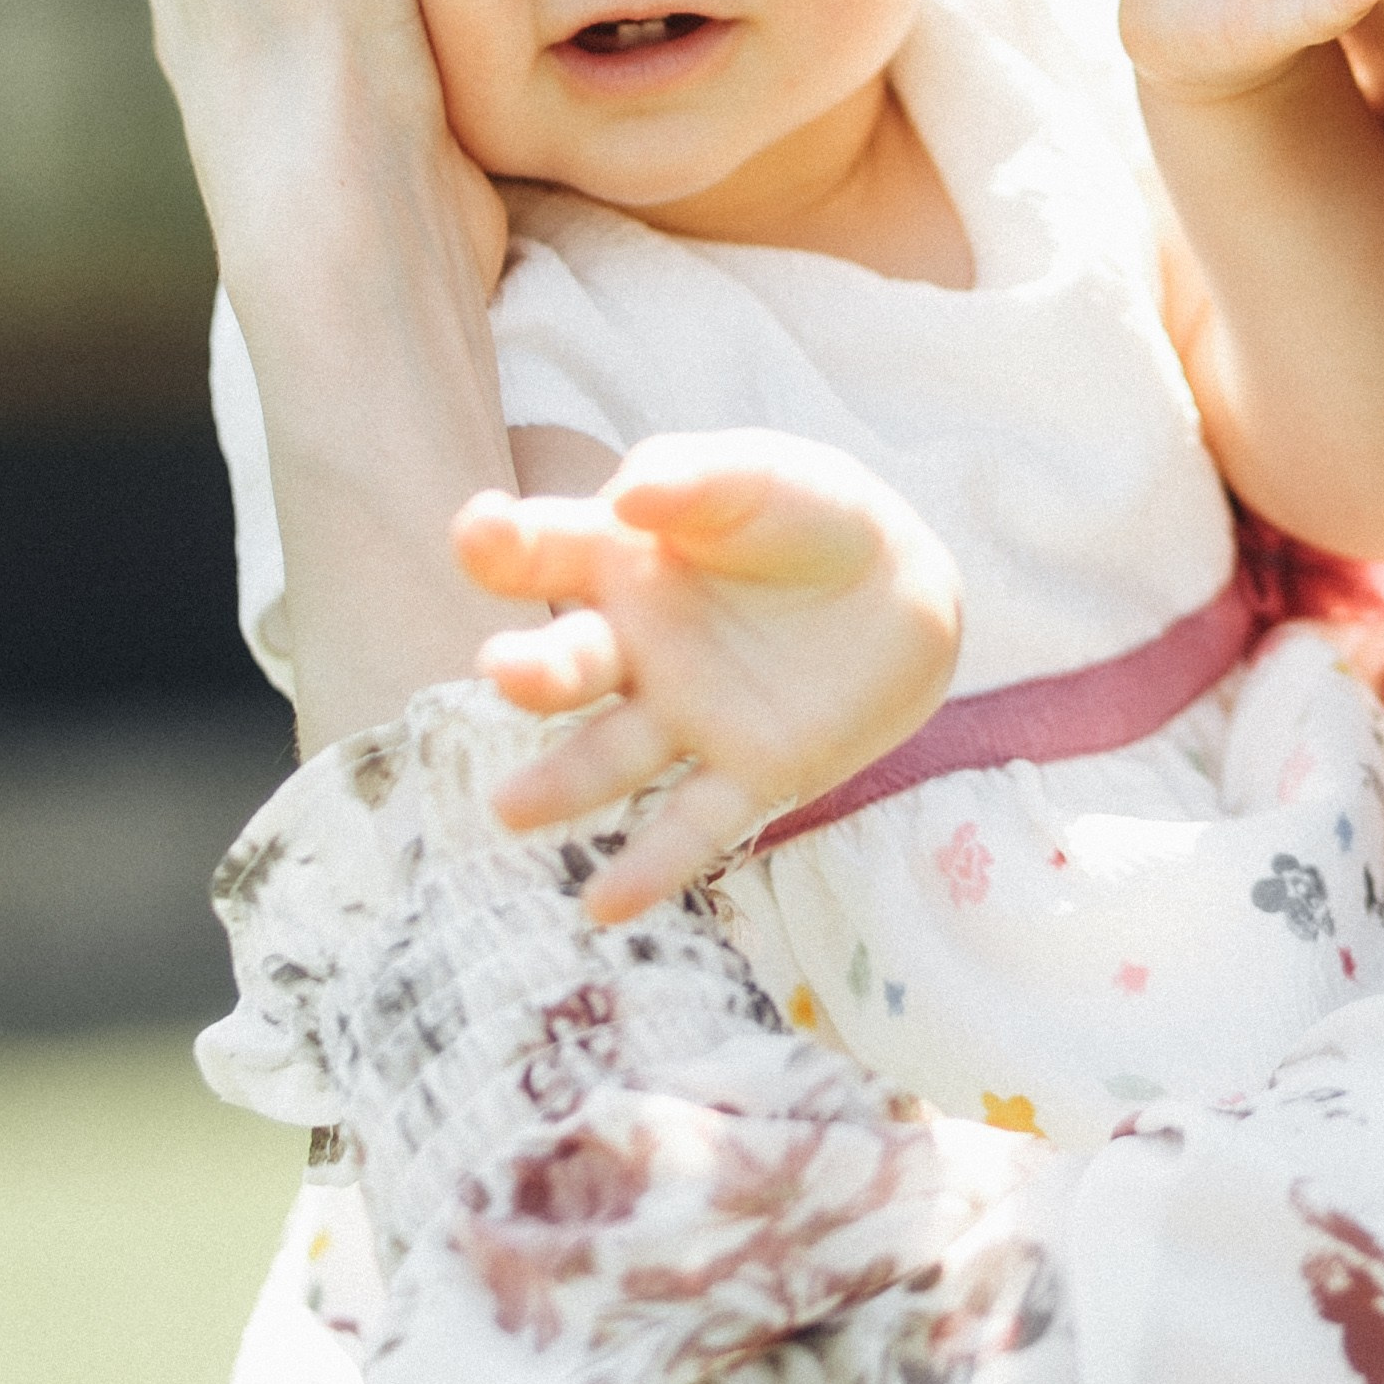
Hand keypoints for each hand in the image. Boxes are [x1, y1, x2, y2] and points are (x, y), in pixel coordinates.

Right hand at [463, 433, 962, 919]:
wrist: (902, 591)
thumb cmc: (808, 516)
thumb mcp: (763, 476)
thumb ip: (699, 479)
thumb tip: (628, 495)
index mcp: (622, 560)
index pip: (547, 550)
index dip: (505, 543)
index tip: (480, 534)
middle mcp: (636, 646)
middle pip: (571, 663)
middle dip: (536, 670)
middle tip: (505, 671)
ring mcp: (686, 714)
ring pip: (611, 755)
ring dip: (562, 783)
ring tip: (511, 809)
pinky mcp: (749, 773)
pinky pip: (693, 824)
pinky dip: (650, 867)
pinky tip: (603, 906)